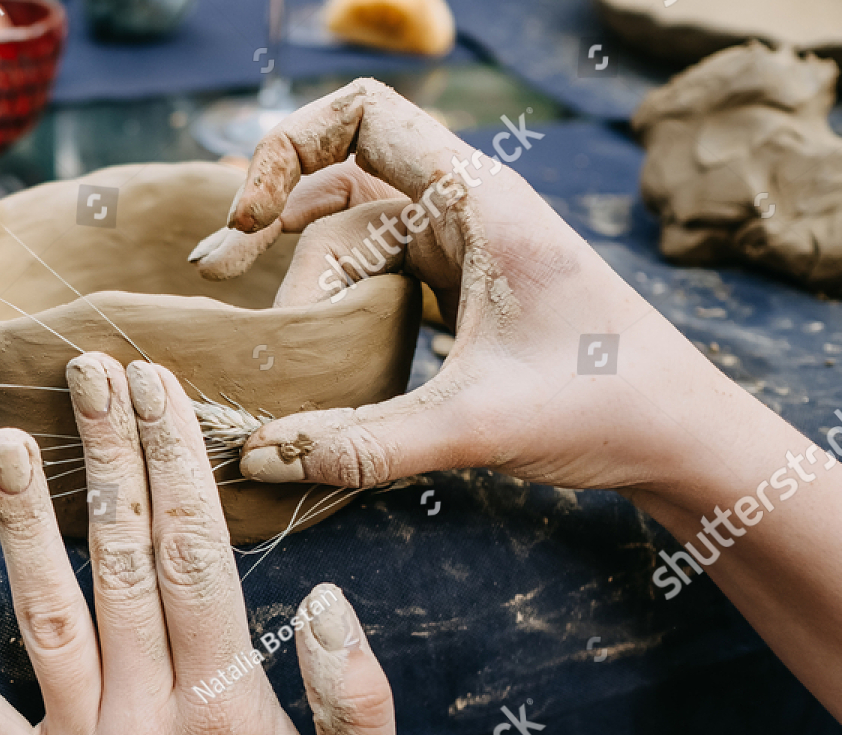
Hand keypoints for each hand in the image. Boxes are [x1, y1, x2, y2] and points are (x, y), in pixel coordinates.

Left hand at [0, 354, 403, 734]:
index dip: (175, 460)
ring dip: (19, 522)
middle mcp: (143, 720)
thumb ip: (359, 693)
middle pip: (118, 559)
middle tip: (85, 372)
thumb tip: (328, 596)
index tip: (158, 389)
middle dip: (104, 456)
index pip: (194, 554)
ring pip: (43, 614)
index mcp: (229, 709)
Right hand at [192, 80, 841, 722]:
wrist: (680, 432)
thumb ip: (363, 445)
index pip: (363, 116)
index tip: (249, 224)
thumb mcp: (477, 425)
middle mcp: (465, 209)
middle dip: (274, 228)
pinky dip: (332, 298)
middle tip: (215, 279)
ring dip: (300, 271)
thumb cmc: (604, 406)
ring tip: (256, 329)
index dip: (288, 150)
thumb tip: (257, 457)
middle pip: (340, 185)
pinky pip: (377, 272)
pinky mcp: (460, 288)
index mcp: (477, 201)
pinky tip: (304, 343)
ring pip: (353, 234)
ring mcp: (461, 247)